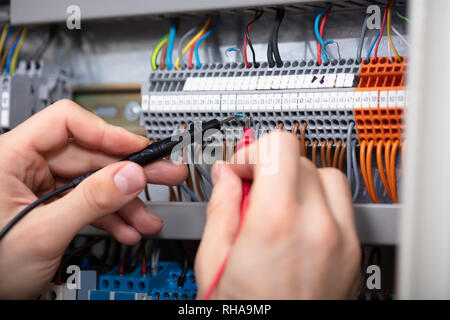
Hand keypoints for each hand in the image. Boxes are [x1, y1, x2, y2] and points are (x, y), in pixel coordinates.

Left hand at [0, 100, 187, 298]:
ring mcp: (43, 187)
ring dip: (125, 203)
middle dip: (129, 173)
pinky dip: (111, 217)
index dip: (106, 132)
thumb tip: (130, 176)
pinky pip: (90, 203)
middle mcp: (28, 166)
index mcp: (11, 157)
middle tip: (163, 174)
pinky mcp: (54, 205)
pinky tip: (128, 229)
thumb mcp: (42, 233)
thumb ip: (90, 202)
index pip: (66, 123)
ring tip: (148, 218)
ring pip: (95, 183)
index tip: (138, 149)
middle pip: (90, 155)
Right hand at [195, 131, 360, 298]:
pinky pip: (339, 205)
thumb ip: (221, 207)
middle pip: (299, 159)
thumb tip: (226, 176)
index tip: (241, 170)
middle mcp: (318, 227)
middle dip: (269, 168)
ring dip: (296, 182)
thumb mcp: (214, 262)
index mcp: (277, 223)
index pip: (280, 145)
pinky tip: (294, 225)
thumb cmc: (246, 316)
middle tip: (250, 194)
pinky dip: (317, 202)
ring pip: (324, 176)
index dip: (254, 151)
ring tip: (273, 208)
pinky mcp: (351, 253)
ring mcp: (341, 241)